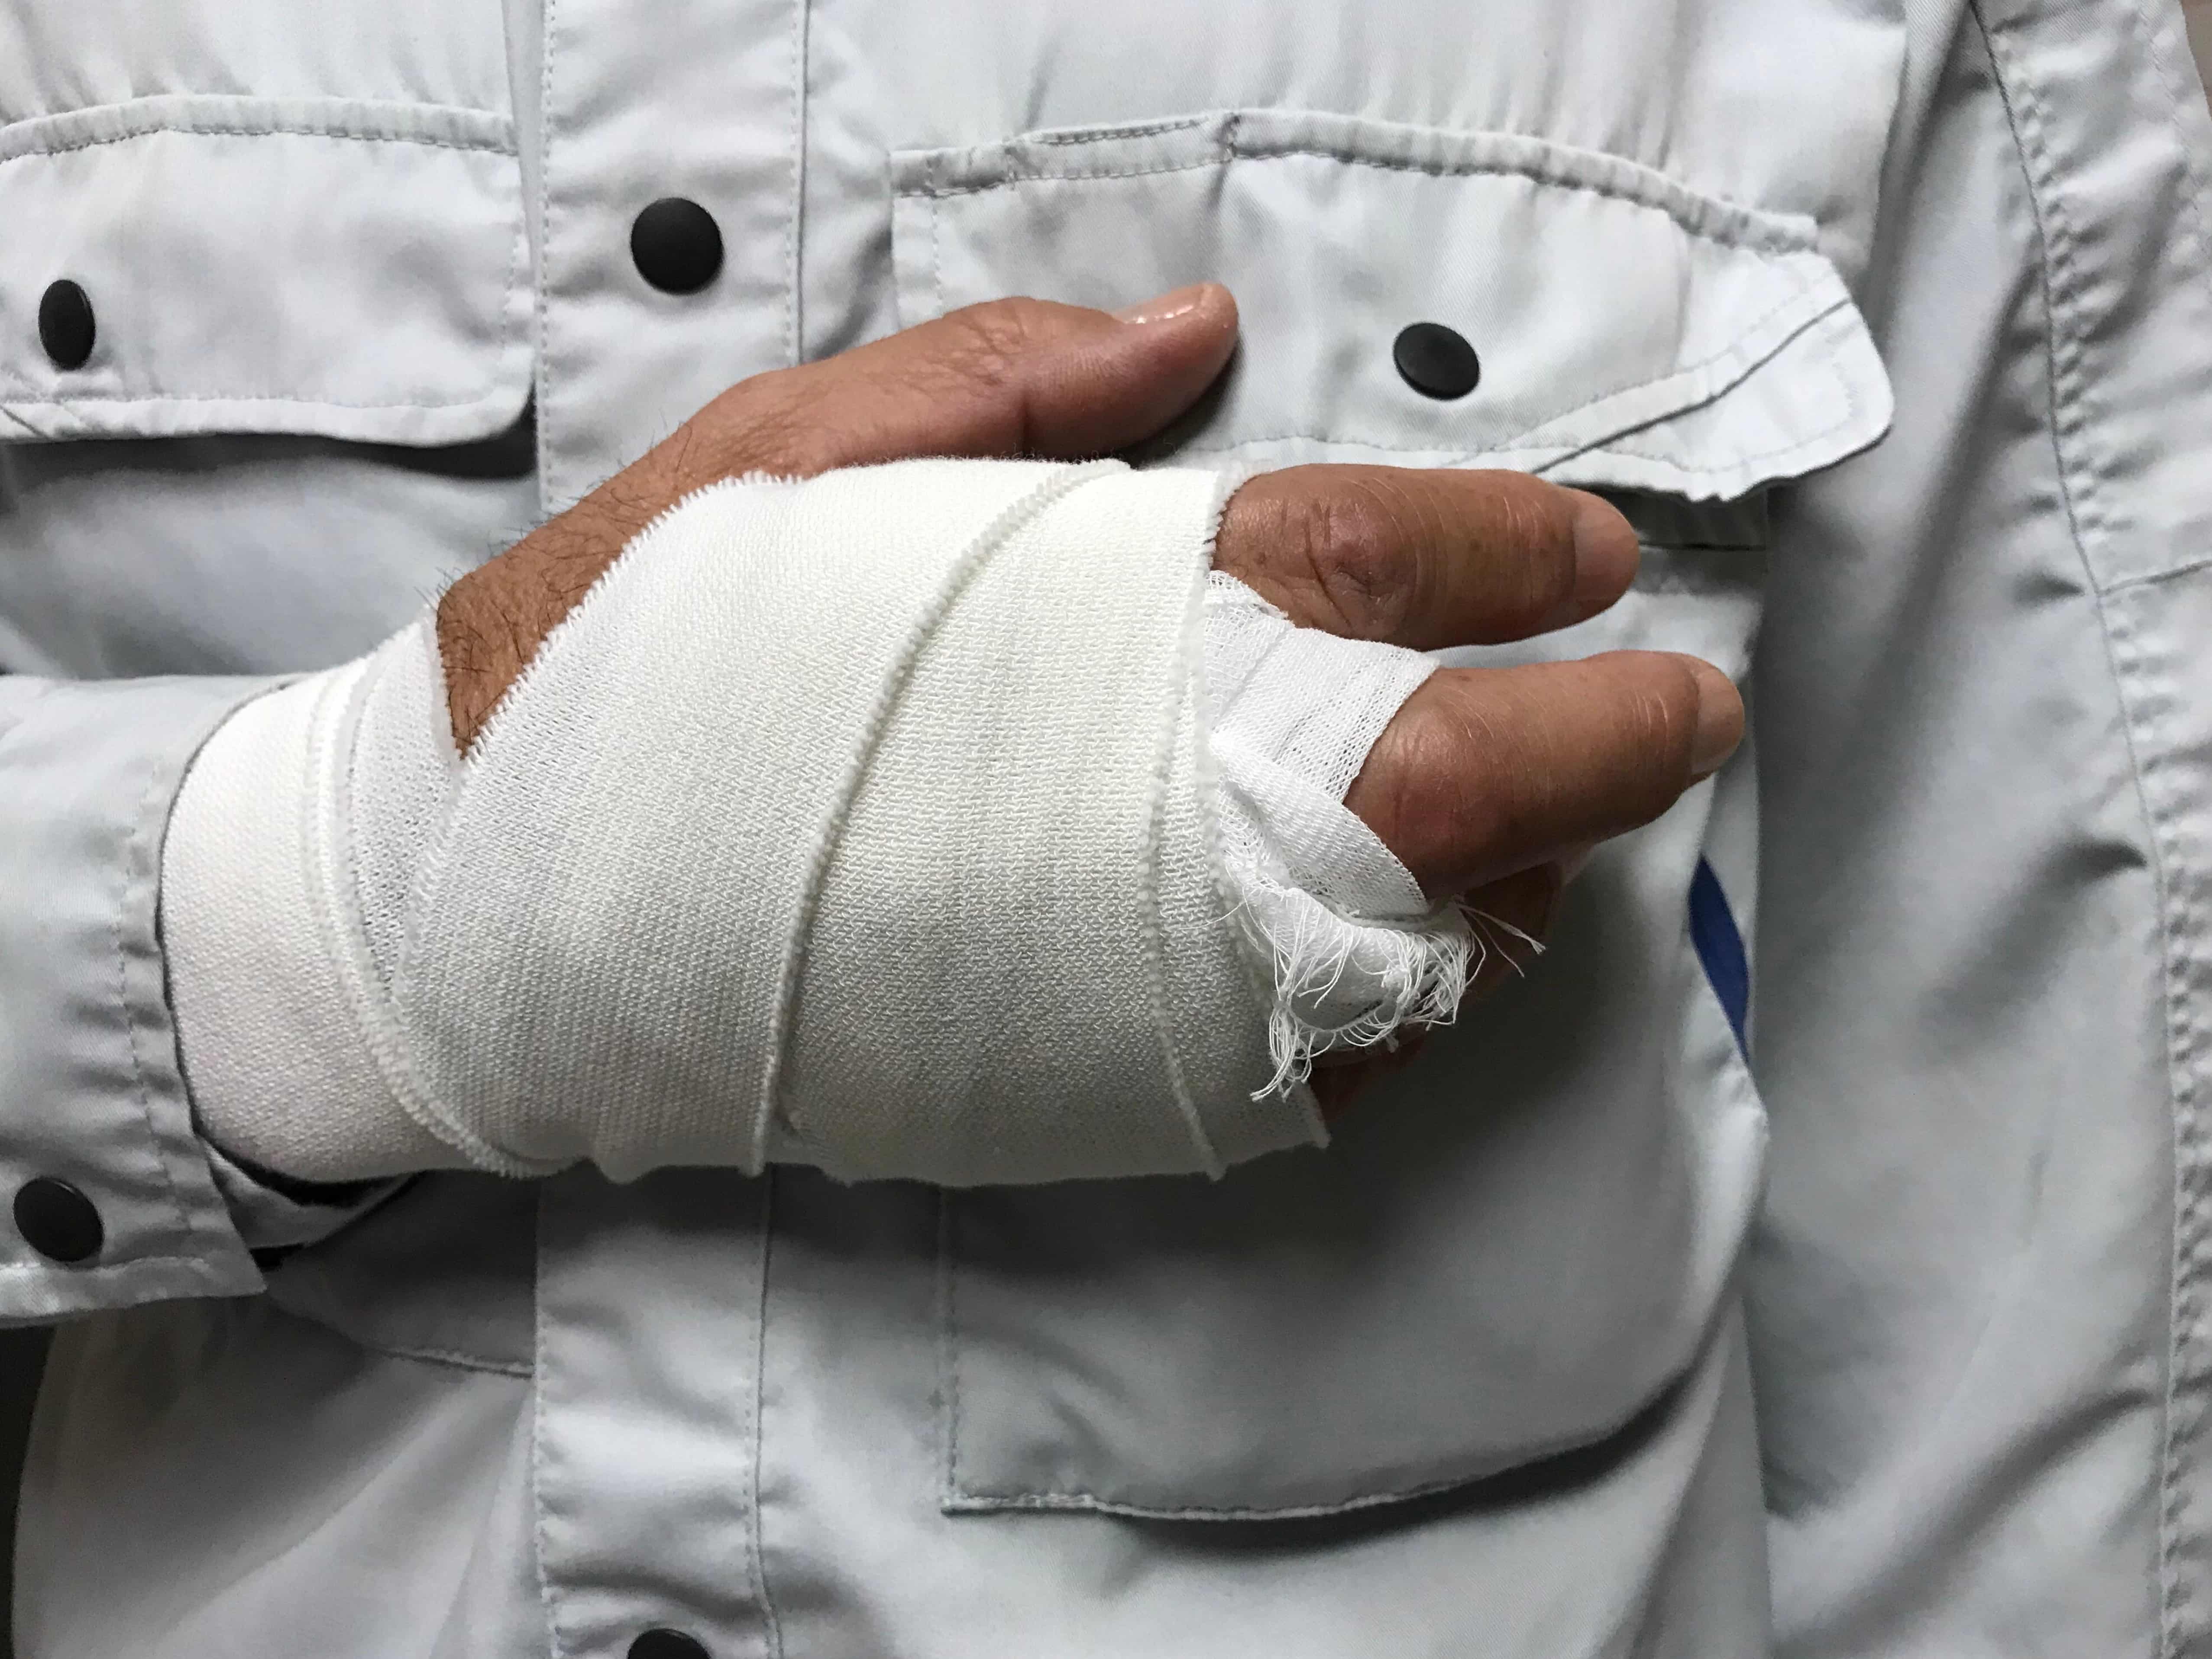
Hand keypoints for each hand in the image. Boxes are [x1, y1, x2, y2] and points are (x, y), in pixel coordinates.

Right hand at [439, 285, 1740, 1091]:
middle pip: (1481, 770)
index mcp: (1113, 609)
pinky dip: (1414, 1000)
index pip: (1398, 558)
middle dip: (1616, 738)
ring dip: (1531, 877)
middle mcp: (1173, 797)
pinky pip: (1334, 1058)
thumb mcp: (799, 448)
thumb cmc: (642, 645)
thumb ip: (1015, 383)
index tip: (1591, 555)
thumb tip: (1198, 331)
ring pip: (1435, 936)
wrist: (505, 896)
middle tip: (1687, 714)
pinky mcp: (1105, 1082)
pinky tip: (1427, 953)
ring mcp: (1152, 962)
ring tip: (1564, 831)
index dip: (1524, 552)